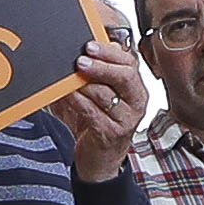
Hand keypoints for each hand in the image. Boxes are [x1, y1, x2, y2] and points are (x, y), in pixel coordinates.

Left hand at [61, 30, 145, 182]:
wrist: (100, 158)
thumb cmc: (99, 123)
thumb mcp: (99, 95)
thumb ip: (95, 74)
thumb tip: (81, 52)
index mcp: (135, 88)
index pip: (129, 63)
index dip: (109, 53)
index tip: (90, 46)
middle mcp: (135, 102)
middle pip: (124, 76)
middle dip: (101, 66)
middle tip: (80, 61)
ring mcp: (125, 119)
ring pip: (106, 94)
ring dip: (84, 84)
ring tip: (69, 78)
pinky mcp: (111, 133)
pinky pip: (92, 112)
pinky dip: (78, 101)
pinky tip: (67, 95)